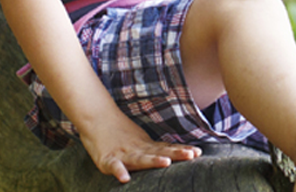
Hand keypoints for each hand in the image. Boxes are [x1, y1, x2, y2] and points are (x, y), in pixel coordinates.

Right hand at [77, 114, 202, 182]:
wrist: (97, 117)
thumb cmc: (121, 133)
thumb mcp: (142, 141)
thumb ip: (158, 149)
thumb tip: (180, 153)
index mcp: (146, 146)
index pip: (167, 149)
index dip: (181, 151)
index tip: (198, 153)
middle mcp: (137, 150)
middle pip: (159, 152)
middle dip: (175, 154)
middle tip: (191, 155)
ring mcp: (123, 154)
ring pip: (140, 158)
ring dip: (152, 161)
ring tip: (165, 163)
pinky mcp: (107, 159)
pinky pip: (114, 166)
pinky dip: (119, 171)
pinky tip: (125, 178)